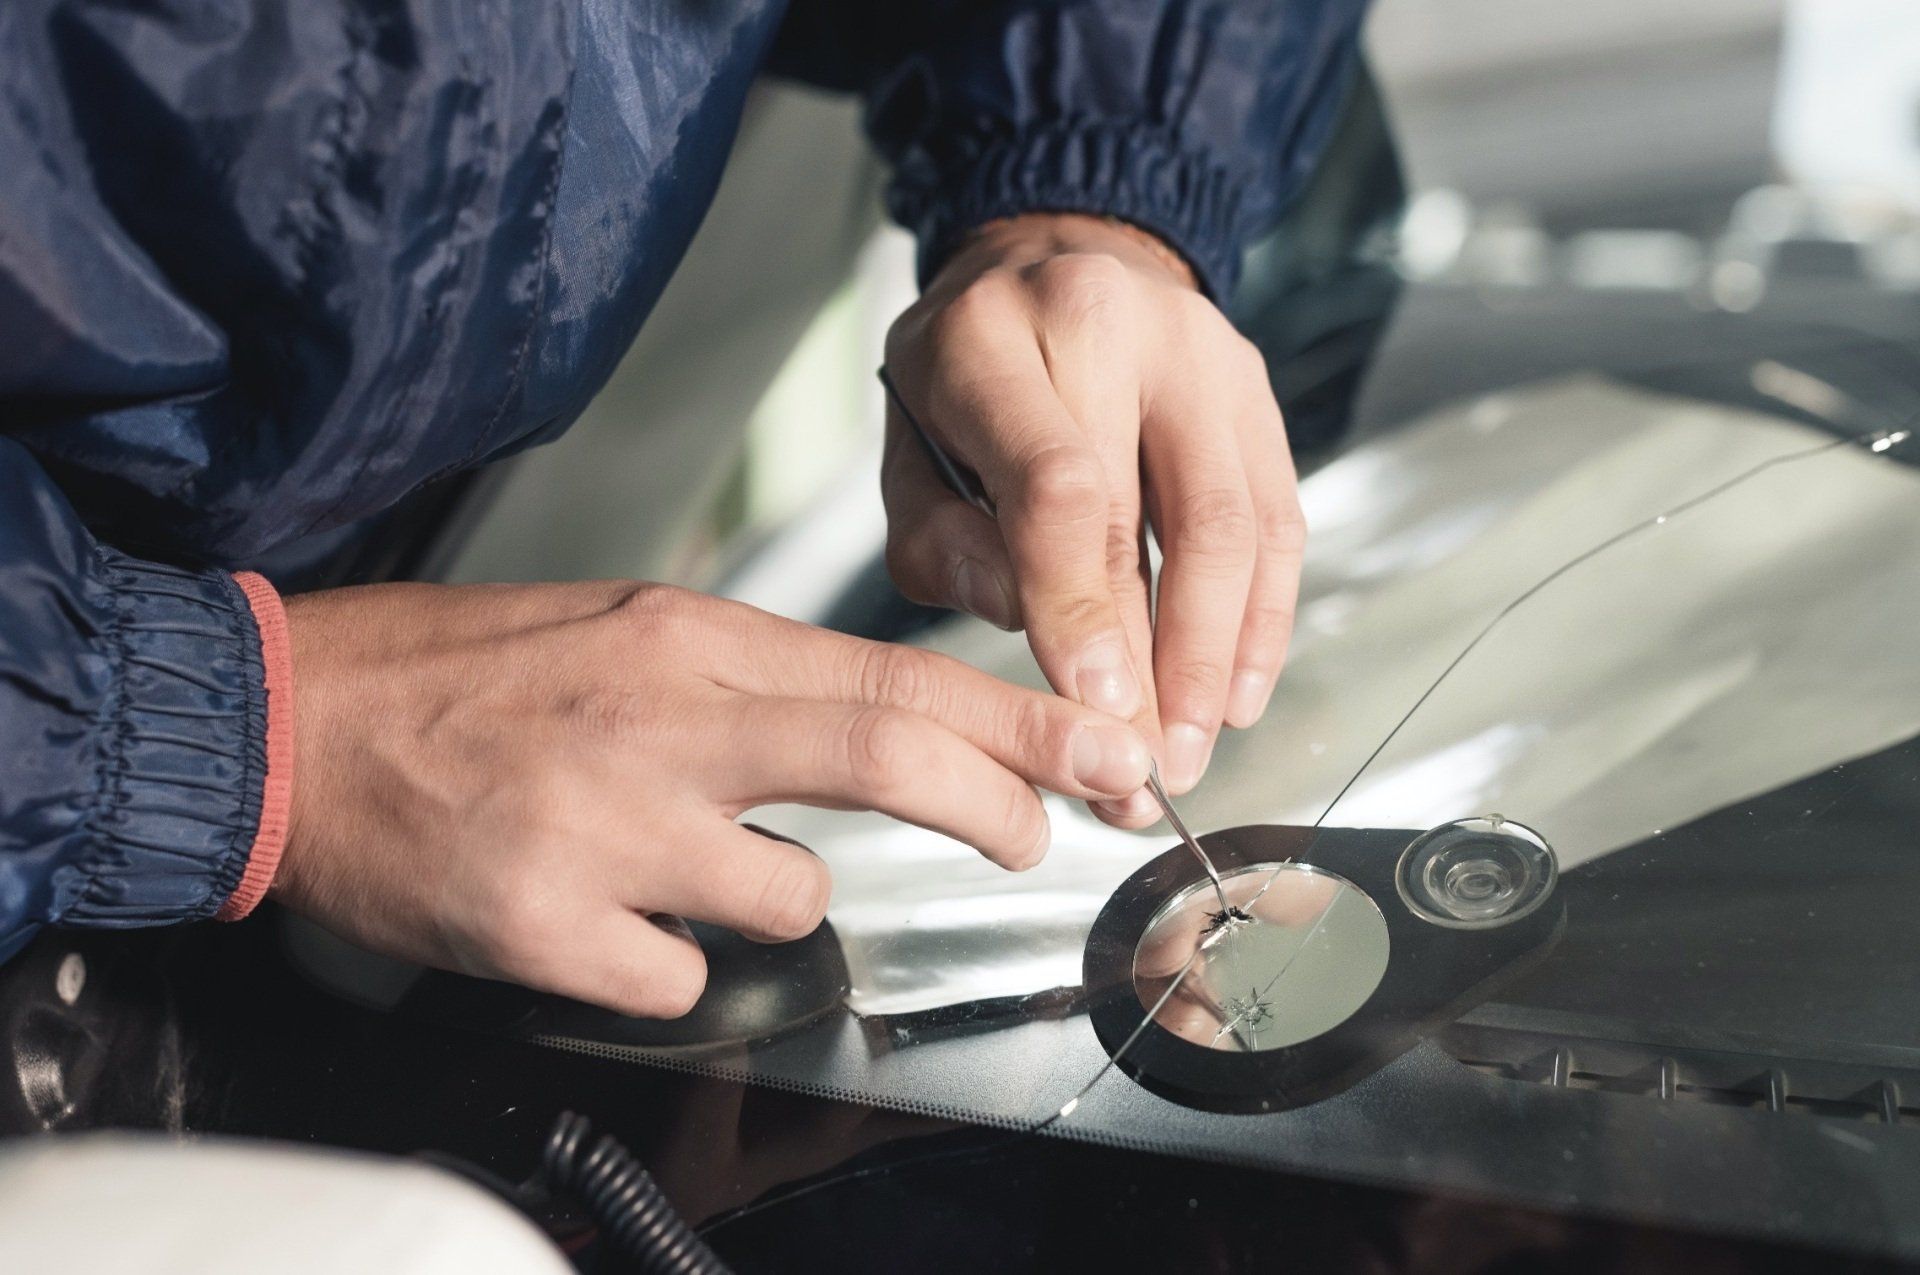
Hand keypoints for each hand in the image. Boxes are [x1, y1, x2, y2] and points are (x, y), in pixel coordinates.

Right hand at [275, 581, 1150, 1016]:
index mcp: (690, 644)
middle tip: (1032, 836)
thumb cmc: (465, 678)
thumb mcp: (625, 632)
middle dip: (996, 804)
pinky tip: (599, 920)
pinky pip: (680, 979)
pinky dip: (662, 964)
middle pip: (890, 757)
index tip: (1106, 753)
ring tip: (674, 864)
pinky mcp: (550, 924)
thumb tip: (879, 733)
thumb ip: (752, 682)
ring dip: (767, 900)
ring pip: (790, 900)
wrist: (295, 724)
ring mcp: (610, 827)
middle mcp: (666, 723)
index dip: (1023, 722)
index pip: (899, 677)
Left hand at [880, 212, 1304, 820]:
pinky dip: (1262, 617)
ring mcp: (1199, 353)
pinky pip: (1276, 516)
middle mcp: (1110, 326)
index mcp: (995, 339)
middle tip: (1143, 770)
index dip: (1081, 608)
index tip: (1094, 708)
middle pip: (1159, 516)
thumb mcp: (907, 448)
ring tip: (1190, 746)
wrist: (1049, 260)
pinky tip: (1236, 691)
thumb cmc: (966, 382)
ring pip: (1235, 521)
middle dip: (1157, 664)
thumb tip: (1022, 622)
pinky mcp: (1253, 389)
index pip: (1059, 486)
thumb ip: (938, 541)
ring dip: (1218, 654)